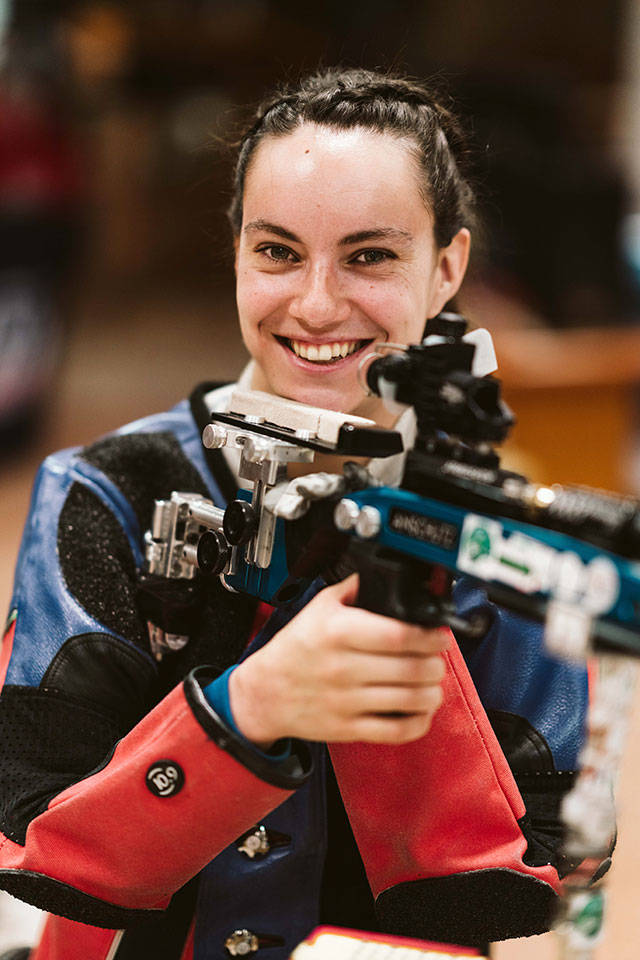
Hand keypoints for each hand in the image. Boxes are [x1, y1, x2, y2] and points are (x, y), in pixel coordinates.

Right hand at [229, 574, 448, 747]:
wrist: (264, 692)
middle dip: (436, 663)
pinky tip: (420, 710)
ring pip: (409, 701)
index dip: (429, 636)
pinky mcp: (348, 728)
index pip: (398, 635)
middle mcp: (343, 668)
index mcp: (338, 632)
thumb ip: (354, 588)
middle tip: (437, 657)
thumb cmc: (294, 649)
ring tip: (432, 681)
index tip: (438, 635)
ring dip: (432, 691)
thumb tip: (386, 575)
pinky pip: (396, 731)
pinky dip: (418, 722)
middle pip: (411, 668)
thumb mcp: (319, 607)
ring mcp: (346, 701)